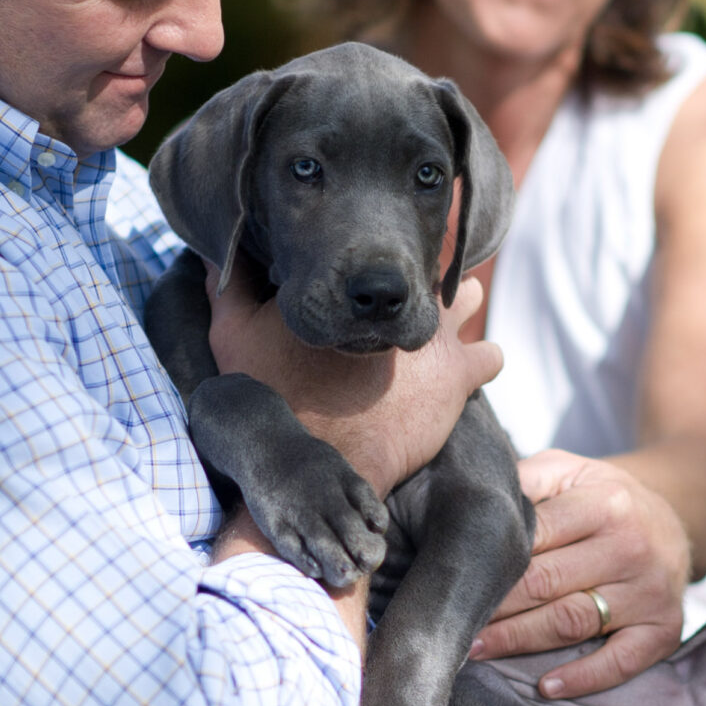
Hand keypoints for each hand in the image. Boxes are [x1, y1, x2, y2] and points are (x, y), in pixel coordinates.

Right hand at [207, 271, 500, 496]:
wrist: (310, 461)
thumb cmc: (269, 393)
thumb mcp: (233, 331)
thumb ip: (227, 284)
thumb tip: (212, 248)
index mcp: (356, 282)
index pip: (384, 245)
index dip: (383, 257)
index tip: (376, 270)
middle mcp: (401, 297)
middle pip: (430, 262)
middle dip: (423, 277)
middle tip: (407, 298)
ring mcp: (437, 337)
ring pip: (471, 297)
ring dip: (458, 312)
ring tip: (439, 335)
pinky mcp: (458, 379)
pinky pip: (492, 356)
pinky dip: (482, 363)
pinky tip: (464, 376)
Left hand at [472, 449, 689, 696]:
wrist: (675, 517)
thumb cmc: (604, 498)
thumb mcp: (569, 470)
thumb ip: (525, 479)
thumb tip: (471, 502)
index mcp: (605, 504)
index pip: (536, 536)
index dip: (492, 561)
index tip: (454, 578)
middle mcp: (631, 547)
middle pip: (547, 583)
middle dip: (495, 605)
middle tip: (452, 621)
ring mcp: (650, 592)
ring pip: (572, 622)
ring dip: (519, 640)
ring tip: (477, 649)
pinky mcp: (664, 629)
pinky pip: (622, 661)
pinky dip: (584, 678)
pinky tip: (547, 686)